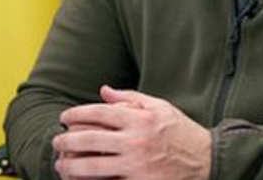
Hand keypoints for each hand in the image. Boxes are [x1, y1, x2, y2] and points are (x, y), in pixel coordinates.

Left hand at [52, 86, 211, 179]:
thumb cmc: (181, 131)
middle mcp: (136, 141)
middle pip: (90, 140)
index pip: (99, 113)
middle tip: (57, 141)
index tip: (64, 118)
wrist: (206, 160)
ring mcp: (136, 166)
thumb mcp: (160, 106)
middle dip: (67, 141)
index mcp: (140, 119)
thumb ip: (130, 97)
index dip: (77, 114)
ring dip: (71, 166)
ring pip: (92, 167)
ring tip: (61, 164)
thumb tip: (103, 91)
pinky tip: (80, 179)